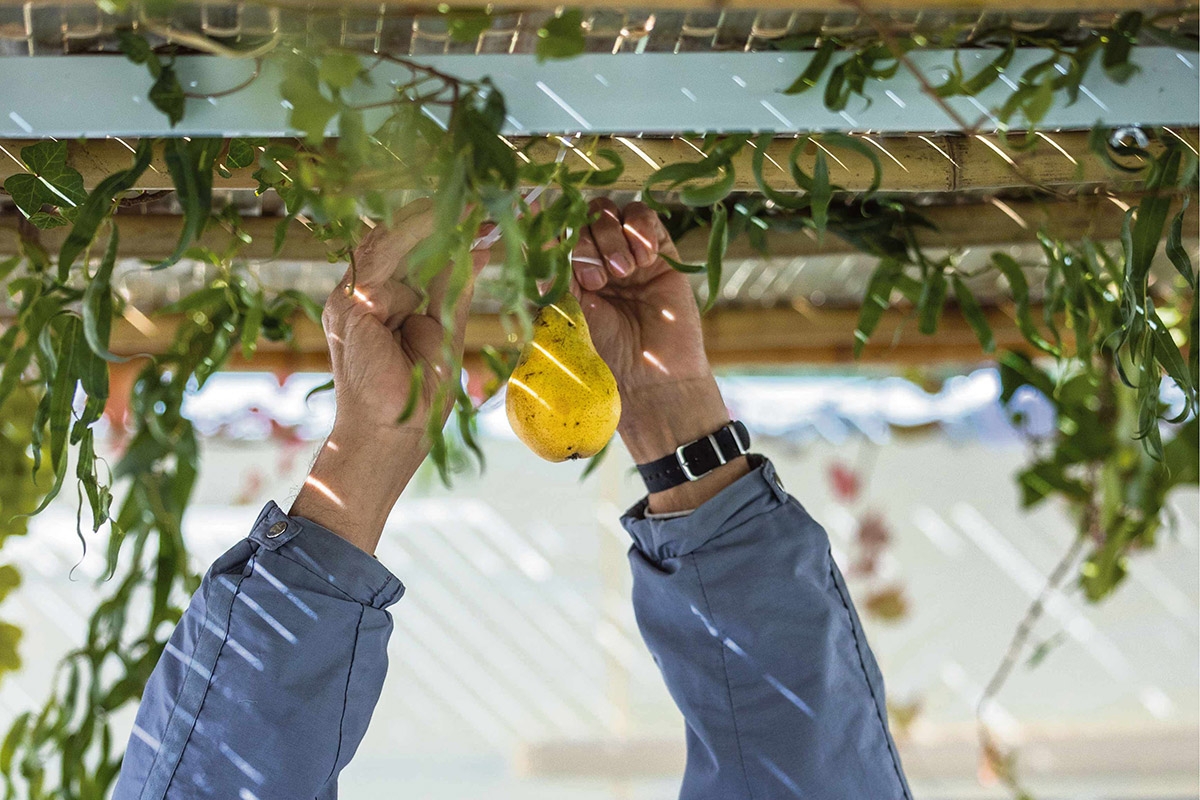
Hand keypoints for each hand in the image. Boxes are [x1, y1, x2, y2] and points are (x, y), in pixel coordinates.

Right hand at [291, 200, 490, 552]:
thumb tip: (478, 249)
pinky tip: (450, 219)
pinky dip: (416, 234)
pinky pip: (383, 256)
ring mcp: (352, 296)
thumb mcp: (443, 329)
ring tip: (475, 198)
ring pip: (390, 238)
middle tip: (488, 192)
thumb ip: (451, 288)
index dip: (447, 224)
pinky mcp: (351, 304)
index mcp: (382, 298)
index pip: (412, 248)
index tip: (487, 206)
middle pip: (400, 238)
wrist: (395, 435)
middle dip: (444, 213)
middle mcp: (363, 292)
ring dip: (434, 216)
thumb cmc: (417, 395)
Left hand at [572, 199, 748, 511]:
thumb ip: (550, 281)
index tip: (553, 244)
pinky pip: (643, 215)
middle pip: (578, 218)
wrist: (652, 380)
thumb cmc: (604, 360)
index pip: (550, 233)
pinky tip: (645, 259)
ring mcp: (624, 253)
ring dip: (611, 237)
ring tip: (624, 274)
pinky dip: (640, 228)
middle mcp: (592, 261)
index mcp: (563, 276)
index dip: (549, 230)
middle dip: (585, 244)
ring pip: (608, 211)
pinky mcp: (658, 252)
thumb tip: (531, 239)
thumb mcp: (566, 319)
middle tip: (598, 281)